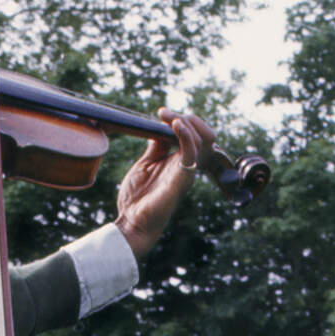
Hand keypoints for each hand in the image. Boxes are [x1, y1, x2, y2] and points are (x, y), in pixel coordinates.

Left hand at [115, 109, 214, 258]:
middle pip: (202, 134)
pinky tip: (176, 124)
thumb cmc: (137, 198)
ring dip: (186, 122)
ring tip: (169, 117)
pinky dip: (186, 134)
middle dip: (186, 118)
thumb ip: (156, 147)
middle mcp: (187, 165)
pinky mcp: (183, 178)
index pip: (191, 134)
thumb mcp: (145, 164)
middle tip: (164, 114)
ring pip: (201, 139)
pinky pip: (192, 152)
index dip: (179, 119)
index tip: (161, 113)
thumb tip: (161, 127)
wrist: (132, 222)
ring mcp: (187, 171)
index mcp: (179, 162)